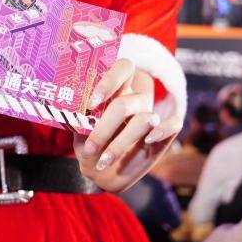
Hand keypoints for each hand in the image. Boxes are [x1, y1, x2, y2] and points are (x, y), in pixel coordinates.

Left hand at [73, 58, 183, 193]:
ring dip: (120, 144)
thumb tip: (67, 109)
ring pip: (144, 119)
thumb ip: (77, 119)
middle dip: (104, 128)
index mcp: (116, 92)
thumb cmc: (89, 146)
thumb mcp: (78, 133)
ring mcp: (150, 116)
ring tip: (102, 161)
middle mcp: (135, 101)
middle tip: (89, 148)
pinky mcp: (163, 136)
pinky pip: (174, 125)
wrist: (102, 173)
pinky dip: (163, 130)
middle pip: (126, 102)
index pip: (123, 68)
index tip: (91, 103)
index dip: (109, 81)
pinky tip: (147, 141)